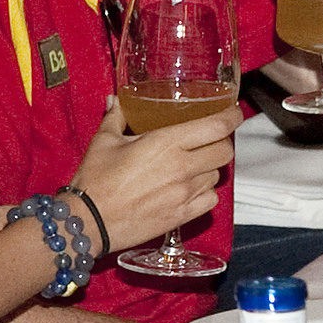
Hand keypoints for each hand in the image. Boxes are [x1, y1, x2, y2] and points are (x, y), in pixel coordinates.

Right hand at [72, 98, 240, 251]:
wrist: (89, 222)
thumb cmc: (95, 178)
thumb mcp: (104, 140)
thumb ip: (117, 117)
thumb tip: (117, 100)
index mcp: (166, 143)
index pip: (217, 127)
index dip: (232, 116)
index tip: (233, 111)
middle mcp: (182, 168)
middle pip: (225, 151)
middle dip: (222, 141)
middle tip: (211, 137)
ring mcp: (185, 195)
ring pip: (217, 175)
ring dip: (211, 166)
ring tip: (196, 162)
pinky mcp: (182, 216)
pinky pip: (210, 200)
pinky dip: (206, 191)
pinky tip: (192, 187)